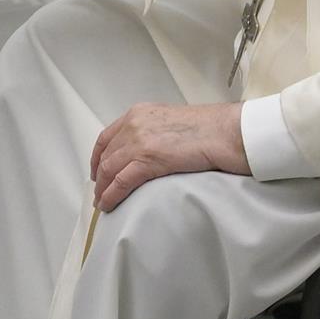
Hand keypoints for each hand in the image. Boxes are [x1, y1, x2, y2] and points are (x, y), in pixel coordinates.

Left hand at [89, 102, 249, 211]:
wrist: (223, 132)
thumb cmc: (208, 128)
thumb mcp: (171, 120)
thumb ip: (153, 130)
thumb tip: (148, 149)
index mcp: (138, 113)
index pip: (107, 136)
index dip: (98, 156)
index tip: (97, 169)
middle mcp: (133, 125)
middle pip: (106, 155)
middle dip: (99, 176)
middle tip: (99, 191)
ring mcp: (138, 142)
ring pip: (109, 170)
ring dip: (102, 189)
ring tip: (102, 202)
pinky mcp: (147, 160)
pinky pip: (120, 182)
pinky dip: (111, 195)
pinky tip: (108, 205)